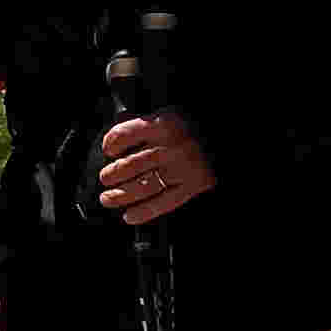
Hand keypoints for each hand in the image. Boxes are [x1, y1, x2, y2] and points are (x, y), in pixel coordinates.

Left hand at [97, 110, 214, 226]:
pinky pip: (164, 202)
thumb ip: (145, 124)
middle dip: (112, 174)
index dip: (111, 143)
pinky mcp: (193, 185)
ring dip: (120, 195)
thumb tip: (117, 140)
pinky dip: (144, 212)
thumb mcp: (169, 114)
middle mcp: (171, 147)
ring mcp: (182, 168)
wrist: (226, 137)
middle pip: (131, 164)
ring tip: (108, 199)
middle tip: (105, 179)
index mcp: (163, 124)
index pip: (125, 134)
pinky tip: (130, 216)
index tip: (108, 150)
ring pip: (143, 185)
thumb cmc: (195, 125)